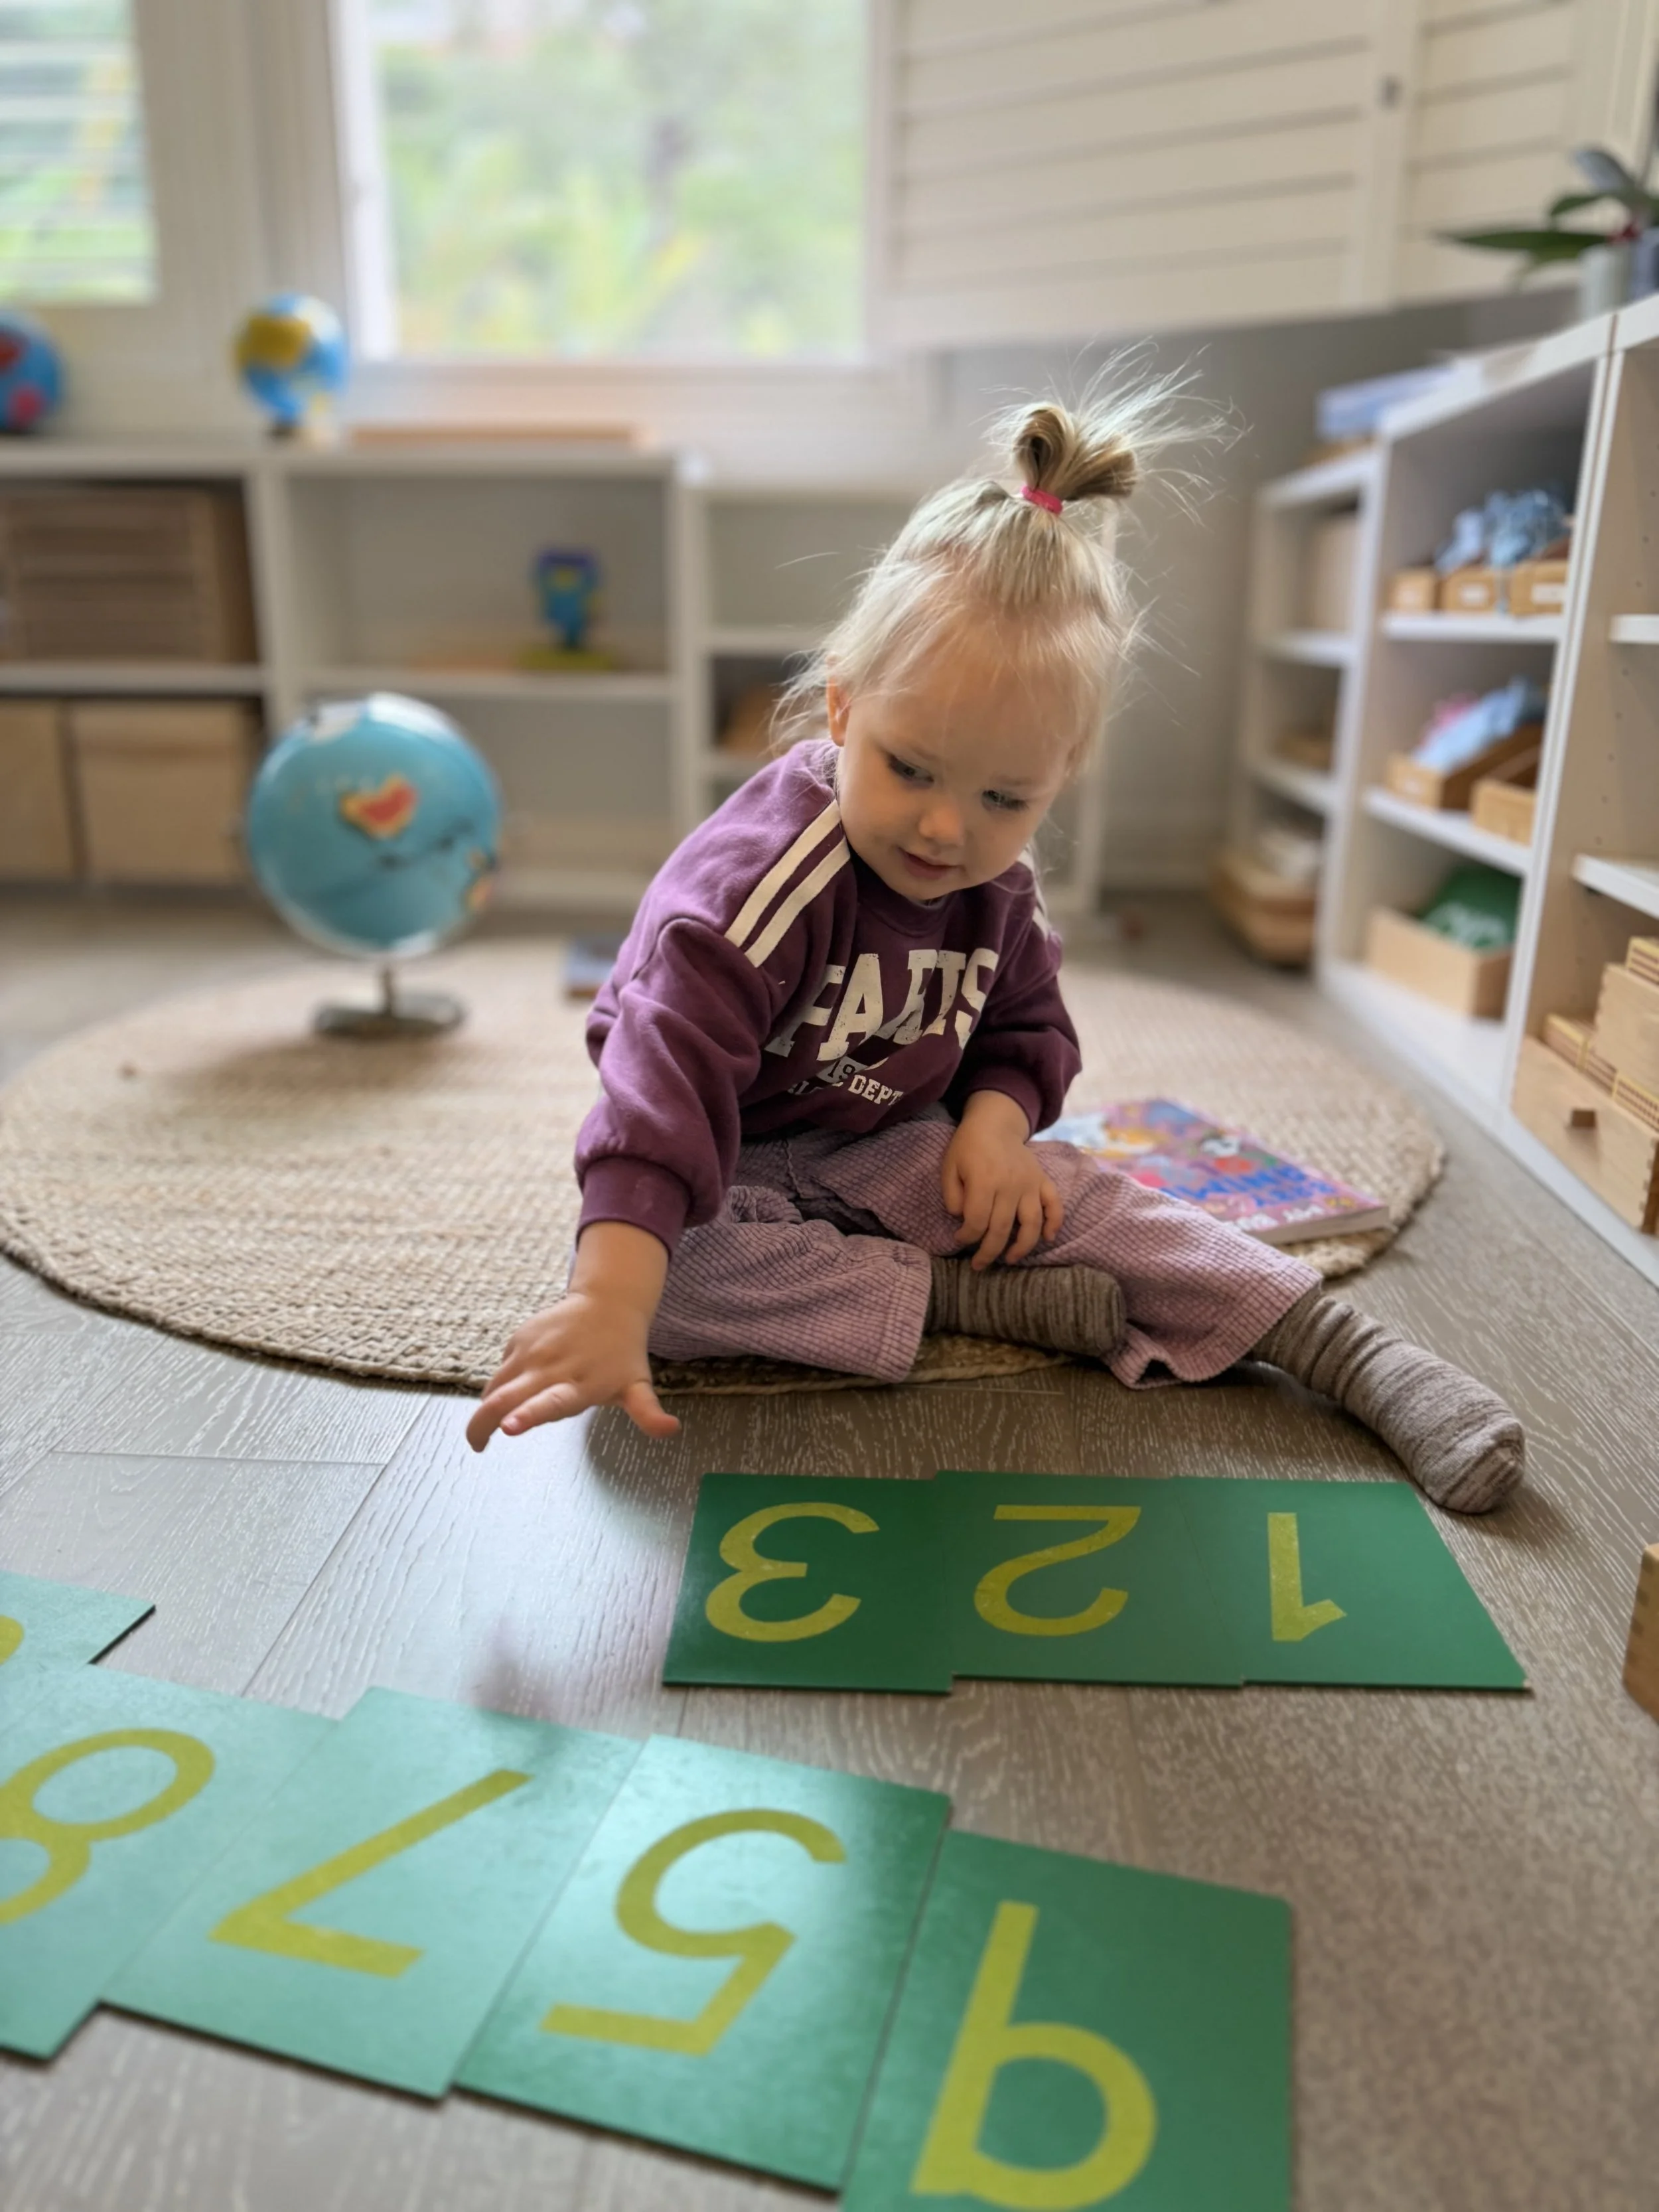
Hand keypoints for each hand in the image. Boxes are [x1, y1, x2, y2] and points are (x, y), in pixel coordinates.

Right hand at [466, 1222, 679, 1448]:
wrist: (608, 1302)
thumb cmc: (622, 1354)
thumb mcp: (638, 1386)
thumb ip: (648, 1413)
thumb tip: (673, 1430)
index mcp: (578, 1385)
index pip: (550, 1403)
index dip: (528, 1416)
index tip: (507, 1429)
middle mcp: (549, 1367)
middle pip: (504, 1399)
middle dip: (481, 1425)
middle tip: (476, 1445)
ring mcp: (530, 1351)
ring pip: (494, 1386)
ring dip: (487, 1409)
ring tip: (487, 1427)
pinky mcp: (518, 1338)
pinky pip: (501, 1370)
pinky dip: (502, 1386)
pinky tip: (518, 1387)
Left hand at [941, 1091, 1063, 1269]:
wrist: (995, 1122)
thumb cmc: (968, 1146)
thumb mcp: (949, 1167)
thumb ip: (952, 1196)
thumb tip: (963, 1219)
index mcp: (984, 1181)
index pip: (976, 1221)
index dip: (966, 1237)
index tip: (959, 1239)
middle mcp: (1010, 1185)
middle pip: (1001, 1228)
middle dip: (988, 1252)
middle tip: (978, 1265)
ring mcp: (1029, 1184)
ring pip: (1031, 1223)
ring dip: (1022, 1247)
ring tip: (1009, 1259)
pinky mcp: (1042, 1181)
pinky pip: (1054, 1205)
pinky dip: (1055, 1223)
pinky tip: (1047, 1238)